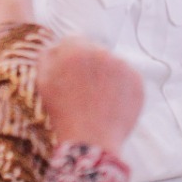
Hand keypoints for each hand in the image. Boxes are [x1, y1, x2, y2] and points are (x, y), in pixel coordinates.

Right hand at [35, 38, 145, 155]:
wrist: (90, 141)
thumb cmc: (63, 113)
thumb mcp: (43, 82)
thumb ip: (48, 56)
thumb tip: (57, 46)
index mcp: (75, 49)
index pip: (73, 41)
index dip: (70, 59)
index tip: (70, 74)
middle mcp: (101, 52)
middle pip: (94, 50)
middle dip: (89, 65)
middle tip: (84, 89)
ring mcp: (123, 66)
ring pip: (112, 63)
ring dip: (106, 74)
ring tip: (98, 99)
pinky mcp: (137, 80)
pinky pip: (127, 78)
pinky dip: (121, 87)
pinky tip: (110, 104)